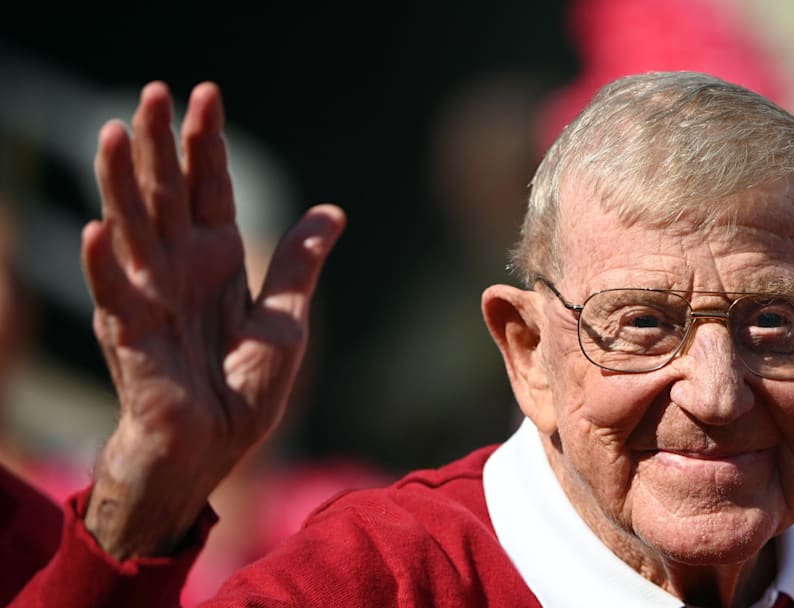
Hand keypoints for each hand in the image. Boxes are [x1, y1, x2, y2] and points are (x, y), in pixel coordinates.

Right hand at [82, 81, 344, 557]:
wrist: (213, 450)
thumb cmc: (242, 389)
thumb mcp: (284, 319)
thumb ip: (298, 264)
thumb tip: (332, 211)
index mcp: (216, 259)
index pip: (209, 189)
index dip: (207, 144)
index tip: (207, 95)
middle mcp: (178, 268)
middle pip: (166, 194)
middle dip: (160, 144)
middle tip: (154, 91)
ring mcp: (149, 297)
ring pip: (133, 228)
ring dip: (121, 182)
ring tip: (113, 131)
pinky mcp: (129, 336)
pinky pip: (114, 296)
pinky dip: (104, 266)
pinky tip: (98, 231)